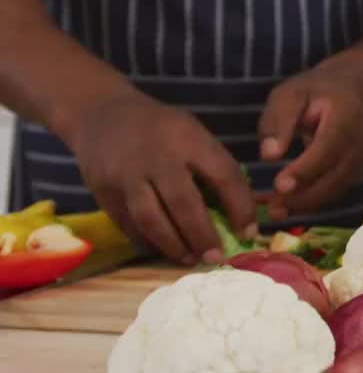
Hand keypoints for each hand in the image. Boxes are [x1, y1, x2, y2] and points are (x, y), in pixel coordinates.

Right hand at [71, 92, 256, 264]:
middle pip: (183, 203)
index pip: (224, 176)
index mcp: (189, 139)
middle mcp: (157, 157)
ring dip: (173, 245)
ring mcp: (126, 175)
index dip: (240, 208)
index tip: (249, 232)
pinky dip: (148, 241)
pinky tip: (163, 249)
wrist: (102, 114)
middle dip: (203, 235)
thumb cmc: (161, 128)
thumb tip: (240, 213)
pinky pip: (128, 224)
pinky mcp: (103, 191)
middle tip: (216, 258)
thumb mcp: (193, 133)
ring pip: (151, 219)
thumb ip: (214, 167)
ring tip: (189, 259)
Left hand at [258, 68, 362, 219]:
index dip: (305, 170)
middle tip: (272, 208)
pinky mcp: (355, 172)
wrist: (351, 93)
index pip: (327, 148)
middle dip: (303, 196)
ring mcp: (361, 160)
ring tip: (275, 211)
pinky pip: (335, 191)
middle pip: (334, 176)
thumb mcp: (290, 94)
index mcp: (346, 117)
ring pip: (335, 189)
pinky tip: (288, 205)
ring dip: (306, 204)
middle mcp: (360, 142)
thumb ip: (278, 121)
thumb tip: (268, 156)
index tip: (278, 186)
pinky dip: (312, 202)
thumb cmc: (314, 92)